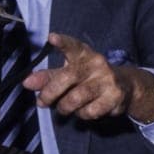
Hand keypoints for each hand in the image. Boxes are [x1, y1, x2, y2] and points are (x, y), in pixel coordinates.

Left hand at [21, 33, 153, 122]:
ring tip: (64, 108)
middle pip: (67, 78)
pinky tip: (84, 110)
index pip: (72, 46)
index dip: (62, 42)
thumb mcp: (69, 73)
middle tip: (42, 101)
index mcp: (83, 54)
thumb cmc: (89, 78)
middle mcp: (96, 63)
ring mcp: (107, 79)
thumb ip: (48, 77)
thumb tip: (27, 83)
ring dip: (65, 107)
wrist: (126, 87)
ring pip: (76, 98)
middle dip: (50, 93)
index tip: (51, 38)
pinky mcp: (115, 96)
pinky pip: (89, 111)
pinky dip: (81, 115)